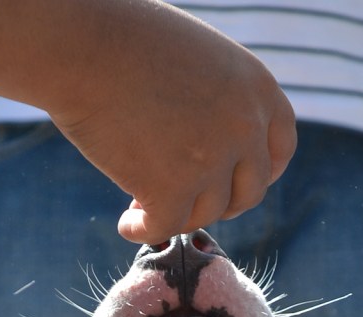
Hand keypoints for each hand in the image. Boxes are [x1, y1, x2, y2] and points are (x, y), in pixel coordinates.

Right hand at [49, 8, 295, 242]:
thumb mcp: (201, 60)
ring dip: (177, 215)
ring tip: (141, 206)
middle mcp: (243, 127)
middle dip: (219, 203)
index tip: (232, 186)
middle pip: (248, 193)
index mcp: (257, 90)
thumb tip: (218, 150)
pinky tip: (127, 225)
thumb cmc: (127, 40)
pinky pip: (166, 228)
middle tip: (185, 201)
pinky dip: (145, 230)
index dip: (258, 174)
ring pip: (205, 213)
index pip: (280, 150)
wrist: (83, 44)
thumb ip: (222, 102)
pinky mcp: (171, 189)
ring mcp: (210, 161)